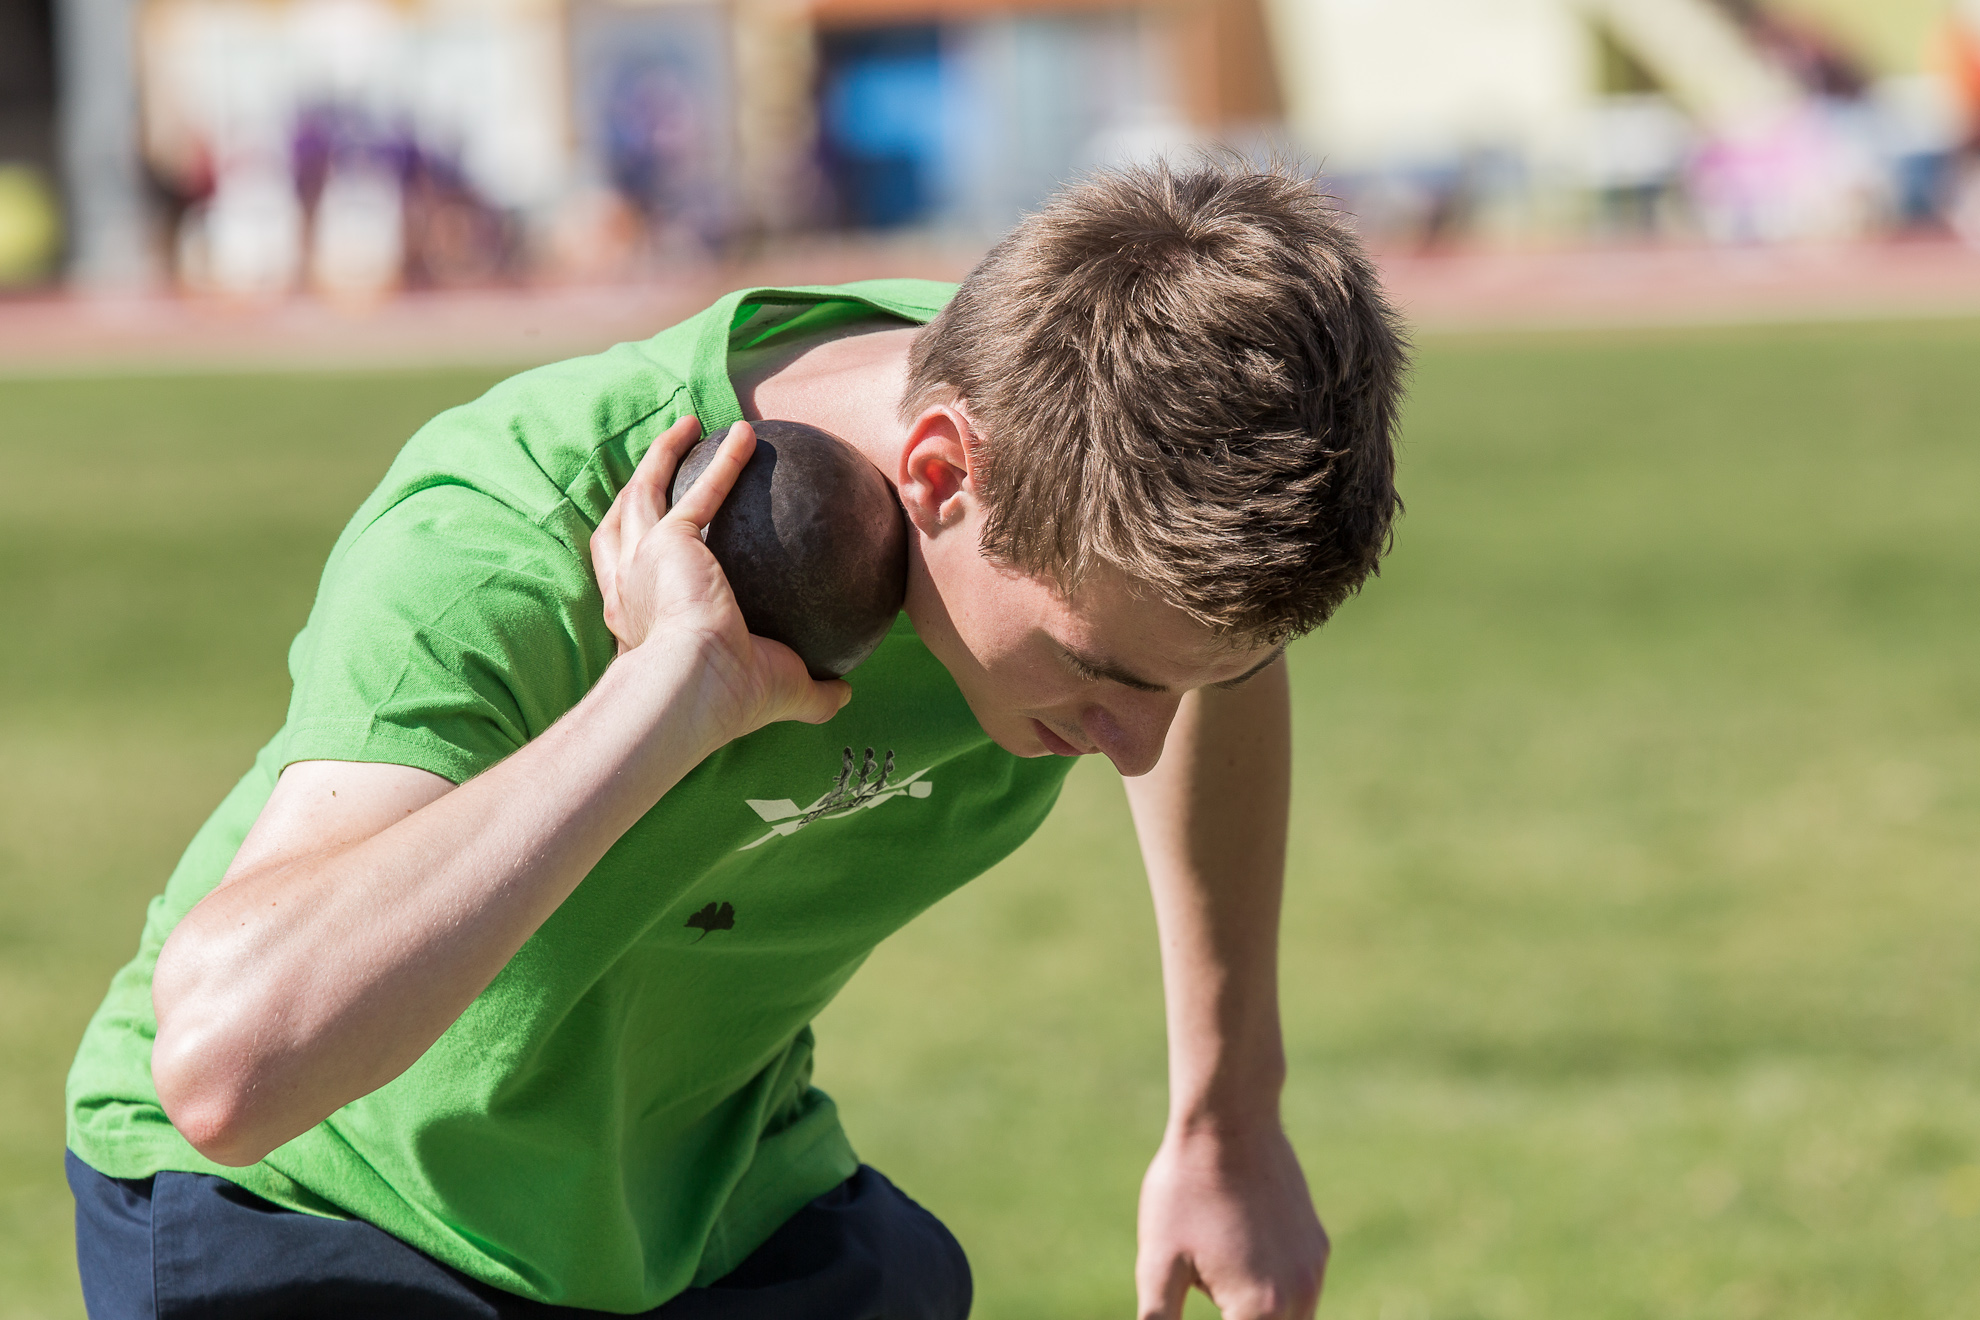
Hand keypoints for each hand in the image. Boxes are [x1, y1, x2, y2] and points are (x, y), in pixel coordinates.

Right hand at [589, 416, 847, 737]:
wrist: (694, 690)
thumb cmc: (728, 700)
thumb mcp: (779, 693)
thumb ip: (812, 693)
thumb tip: (846, 692)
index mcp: (638, 620)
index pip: (627, 579)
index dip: (634, 555)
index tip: (655, 542)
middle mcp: (629, 586)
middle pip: (619, 524)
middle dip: (635, 491)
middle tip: (657, 469)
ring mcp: (642, 558)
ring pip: (643, 491)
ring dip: (663, 455)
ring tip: (688, 427)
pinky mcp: (669, 539)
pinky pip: (701, 488)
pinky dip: (723, 459)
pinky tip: (745, 432)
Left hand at [1135, 1124, 1328, 1319]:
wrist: (1230, 1120)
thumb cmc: (1185, 1189)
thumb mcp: (1158, 1261)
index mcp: (1258, 1309)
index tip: (1200, 1303)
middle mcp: (1298, 1297)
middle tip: (1210, 1294)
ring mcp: (1313, 1271)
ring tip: (1225, 1293)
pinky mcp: (1317, 1247)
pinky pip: (1302, 1294)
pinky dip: (1276, 1303)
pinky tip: (1240, 1276)